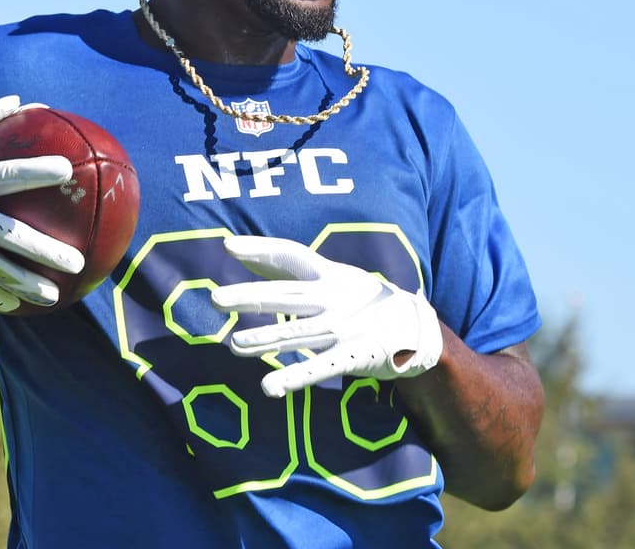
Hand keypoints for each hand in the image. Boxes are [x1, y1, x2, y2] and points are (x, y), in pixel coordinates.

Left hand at [211, 236, 442, 397]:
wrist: (417, 326)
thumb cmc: (364, 298)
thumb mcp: (336, 276)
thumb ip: (295, 270)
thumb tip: (250, 256)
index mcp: (330, 274)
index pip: (292, 256)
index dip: (262, 249)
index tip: (229, 247)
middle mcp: (334, 298)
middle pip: (286, 296)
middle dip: (251, 297)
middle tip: (216, 298)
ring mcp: (344, 328)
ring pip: (297, 334)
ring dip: (265, 340)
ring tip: (234, 345)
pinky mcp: (353, 356)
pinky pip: (318, 368)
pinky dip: (293, 377)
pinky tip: (269, 386)